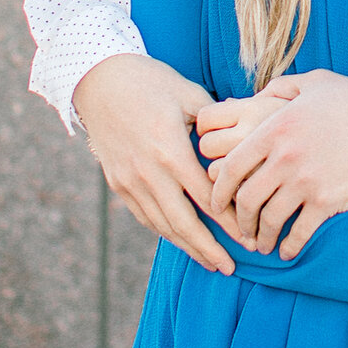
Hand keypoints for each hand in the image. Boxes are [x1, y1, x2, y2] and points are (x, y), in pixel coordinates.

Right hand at [72, 53, 234, 276]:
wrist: (97, 79)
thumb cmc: (149, 81)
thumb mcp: (188, 94)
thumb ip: (217, 123)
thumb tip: (246, 141)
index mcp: (171, 151)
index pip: (208, 198)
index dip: (231, 223)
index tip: (250, 240)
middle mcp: (149, 172)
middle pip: (184, 223)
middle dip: (209, 250)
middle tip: (231, 269)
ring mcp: (129, 181)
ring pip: (162, 225)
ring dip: (187, 246)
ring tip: (210, 262)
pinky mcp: (116, 182)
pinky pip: (144, 216)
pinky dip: (164, 231)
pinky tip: (180, 240)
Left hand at [202, 69, 347, 255]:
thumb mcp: (314, 83)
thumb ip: (279, 89)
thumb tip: (256, 96)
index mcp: (273, 129)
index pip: (229, 167)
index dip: (217, 190)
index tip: (216, 202)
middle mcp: (284, 158)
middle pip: (245, 199)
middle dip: (238, 219)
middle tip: (239, 228)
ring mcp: (305, 182)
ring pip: (269, 219)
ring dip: (260, 236)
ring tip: (261, 244)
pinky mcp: (328, 202)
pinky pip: (299, 232)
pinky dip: (289, 246)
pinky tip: (286, 252)